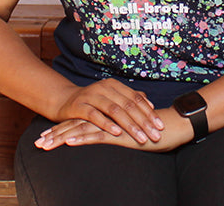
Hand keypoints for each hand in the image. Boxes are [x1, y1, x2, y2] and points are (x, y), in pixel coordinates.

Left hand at [35, 107, 192, 151]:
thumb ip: (117, 128)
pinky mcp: (118, 132)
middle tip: (37, 142)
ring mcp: (111, 124)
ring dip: (62, 137)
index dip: (62, 128)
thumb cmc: (150, 129)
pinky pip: (97, 135)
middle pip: (76, 125)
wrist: (170, 126)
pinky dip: (82, 138)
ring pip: (81, 129)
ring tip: (45, 144)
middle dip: (55, 134)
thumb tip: (108, 132)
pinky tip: (69, 141)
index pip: (80, 122)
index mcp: (106, 117)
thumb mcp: (128, 131)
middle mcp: (105, 118)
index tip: (45, 136)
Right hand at [50, 78, 164, 144]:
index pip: (135, 98)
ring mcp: (92, 96)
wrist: (64, 101)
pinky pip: (95, 115)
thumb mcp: (111, 98)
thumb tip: (149, 103)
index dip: (149, 111)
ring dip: (130, 125)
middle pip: (128, 105)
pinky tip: (117, 133)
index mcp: (114, 85)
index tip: (160, 125)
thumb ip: (129, 99)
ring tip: (141, 138)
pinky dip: (107, 124)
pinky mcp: (80, 106)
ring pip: (115, 110)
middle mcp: (104, 88)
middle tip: (155, 135)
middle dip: (143, 121)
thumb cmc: (92, 102)